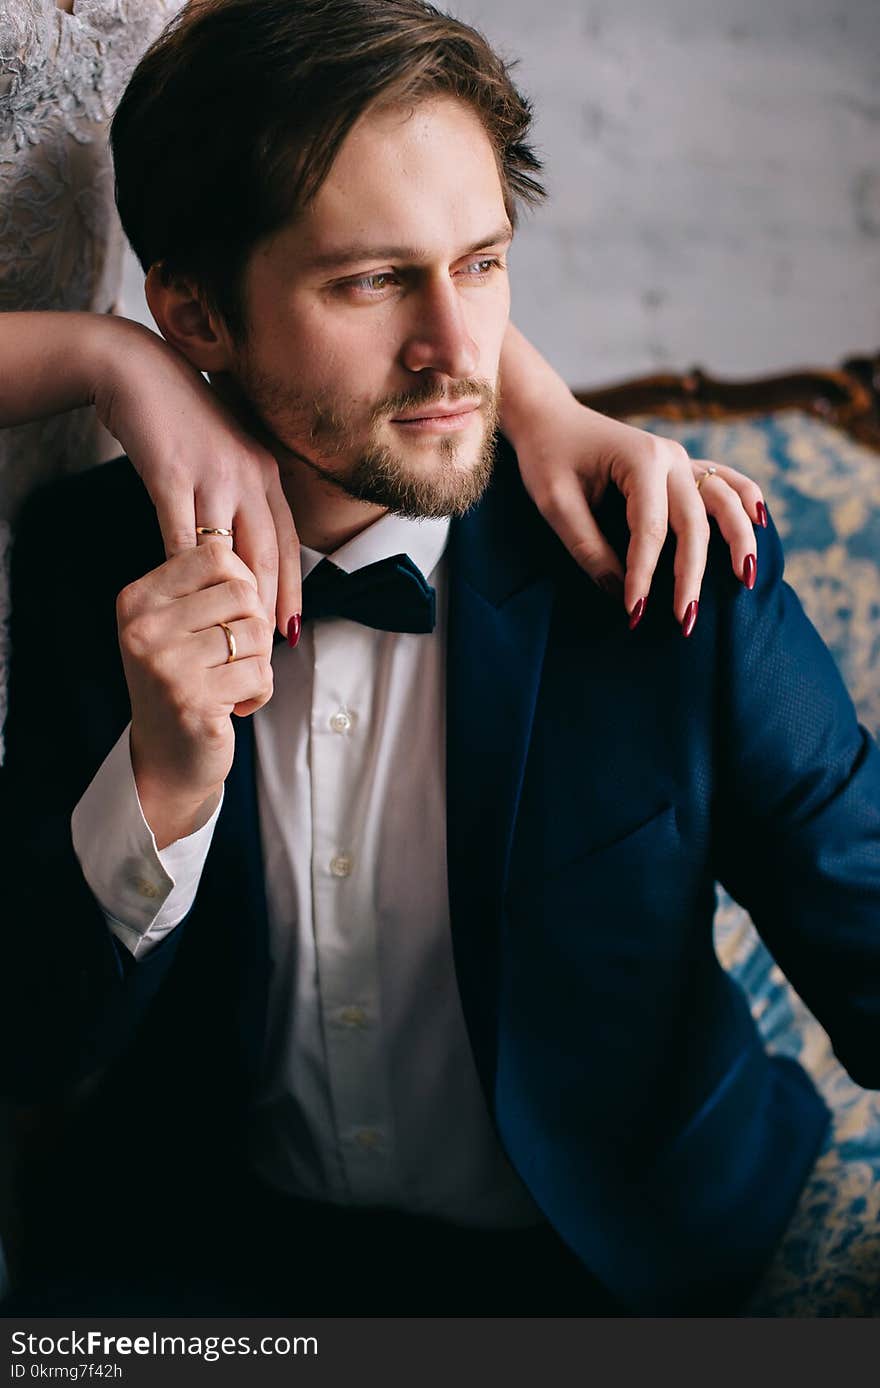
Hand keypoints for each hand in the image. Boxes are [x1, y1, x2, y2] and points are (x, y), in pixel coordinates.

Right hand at [93, 319, 300, 636]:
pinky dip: (183, 570)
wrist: (138, 369)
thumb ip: (240, 496)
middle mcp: (249, 475)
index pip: (288, 543)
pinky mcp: (173, 474)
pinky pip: (181, 534)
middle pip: (267, 553)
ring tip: (228, 638)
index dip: (292, 589)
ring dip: (230, 598)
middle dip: (268, 605)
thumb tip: (245, 547)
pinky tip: (180, 600)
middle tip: (266, 648)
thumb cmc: (180, 419)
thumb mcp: (225, 455)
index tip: (291, 628)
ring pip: (229, 550)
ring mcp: (212, 475)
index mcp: (265, 473)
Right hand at [117, 541, 273, 848]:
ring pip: (255, 632)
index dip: (242, 581)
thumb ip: (205, 588)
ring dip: (259, 661)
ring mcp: (165, 665)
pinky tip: (237, 705)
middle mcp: (143, 628)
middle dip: (255, 625)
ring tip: (234, 681)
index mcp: (137, 600)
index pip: (214, 554)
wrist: (165, 759)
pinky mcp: (192, 700)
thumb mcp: (176, 627)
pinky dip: (261, 690)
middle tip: (239, 654)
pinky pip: (259, 672)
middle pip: (242, 592)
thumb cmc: (183, 684)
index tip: (234, 615)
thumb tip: (249, 551)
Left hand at [514, 398, 765, 631]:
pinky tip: (761, 524)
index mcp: (640, 459)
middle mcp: (670, 456)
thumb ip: (587, 548)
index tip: (633, 613)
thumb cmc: (547, 458)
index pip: (650, 530)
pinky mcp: (682, 466)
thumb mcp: (555, 504)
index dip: (644, 575)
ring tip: (746, 579)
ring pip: (723, 500)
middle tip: (686, 621)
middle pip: (693, 523)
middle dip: (691, 575)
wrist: (551, 419)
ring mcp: (681, 459)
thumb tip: (617, 593)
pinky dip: (747, 500)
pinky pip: (726, 481)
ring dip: (738, 540)